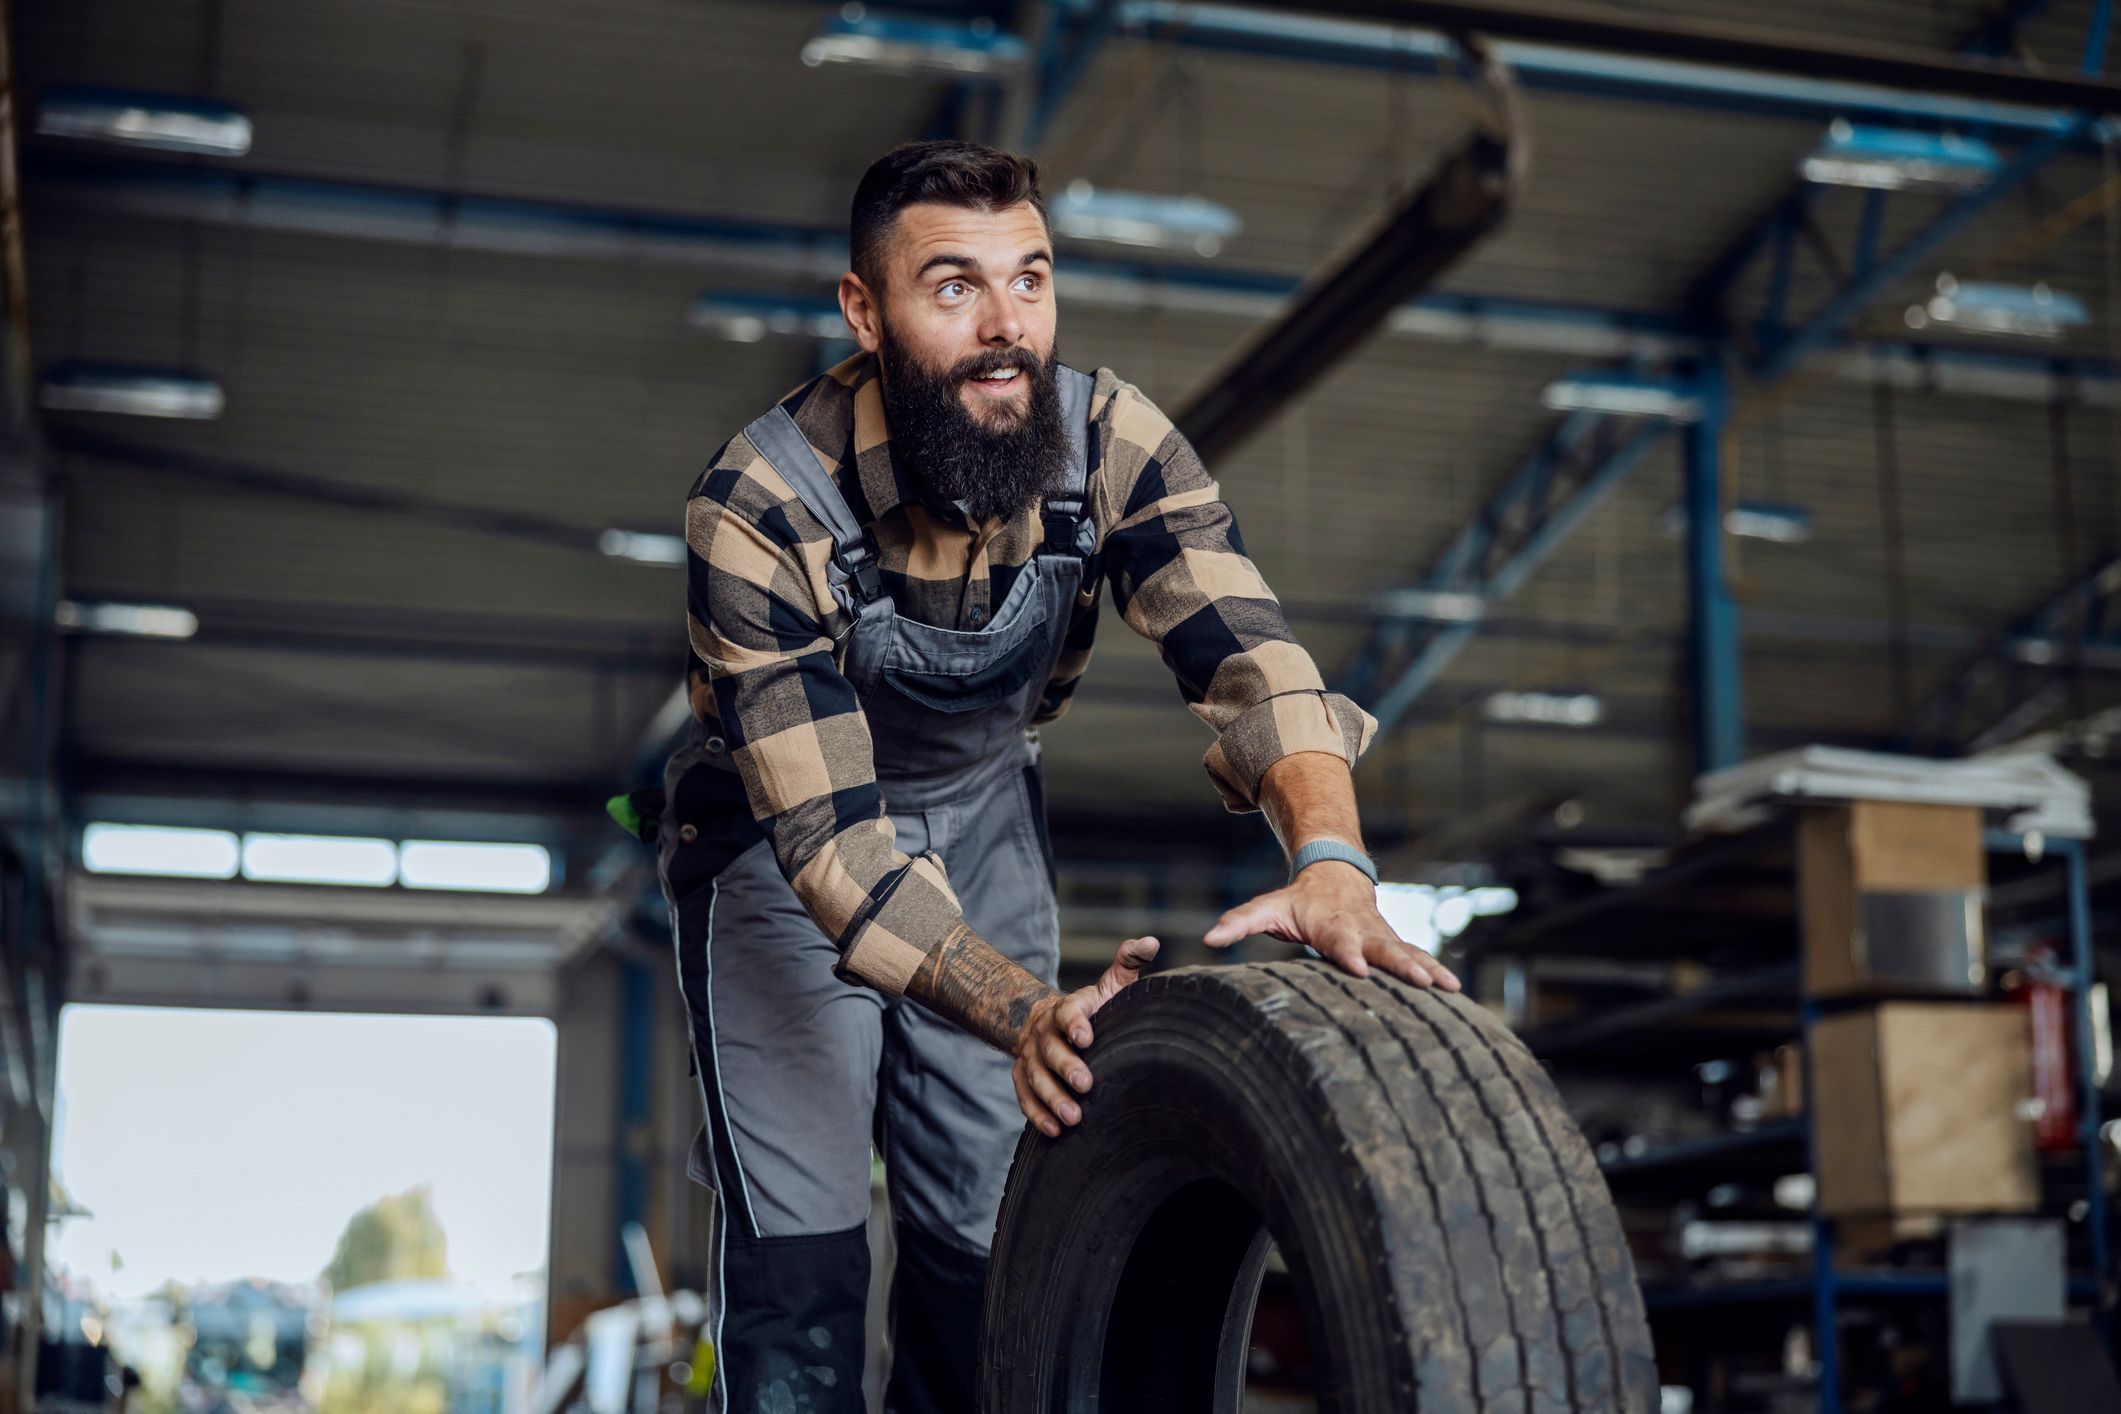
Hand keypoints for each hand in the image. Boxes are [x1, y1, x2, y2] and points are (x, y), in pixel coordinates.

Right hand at [1010, 935, 1159, 1137]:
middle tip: (1086, 1084)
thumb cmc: (1093, 1009)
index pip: (1068, 1013)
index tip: (1087, 1038)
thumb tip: (1151, 941)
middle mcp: (1044, 1032)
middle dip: (1066, 1067)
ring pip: (1035, 1077)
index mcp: (1067, 1009)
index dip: (1075, 1024)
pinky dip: (1036, 1114)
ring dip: (1052, 1098)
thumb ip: (1128, 962)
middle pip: (1050, 1049)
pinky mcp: (1023, 1079)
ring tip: (1073, 1117)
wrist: (1049, 1024)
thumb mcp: (1110, 985)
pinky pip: (1024, 1097)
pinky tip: (1054, 1131)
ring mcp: (1030, 1057)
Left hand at [1203, 861, 1460, 990]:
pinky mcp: (1395, 944)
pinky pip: (1419, 957)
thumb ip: (1239, 923)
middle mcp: (1362, 931)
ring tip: (1450, 989)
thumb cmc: (1298, 900)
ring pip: (1409, 953)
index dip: (1349, 955)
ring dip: (1429, 970)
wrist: (1336, 875)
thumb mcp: (1267, 908)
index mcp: (1332, 925)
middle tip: (1422, 983)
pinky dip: (1437, 972)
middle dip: (1403, 966)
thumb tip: (1207, 939)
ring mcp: (1383, 936)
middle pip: (1384, 949)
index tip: (1359, 970)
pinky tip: (1456, 992)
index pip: (1339, 943)